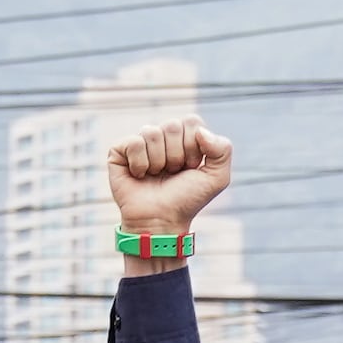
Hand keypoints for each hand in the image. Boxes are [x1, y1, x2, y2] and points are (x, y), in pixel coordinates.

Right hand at [106, 119, 233, 246]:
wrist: (162, 221)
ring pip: (152, 133)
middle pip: (172, 125)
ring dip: (159, 161)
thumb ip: (223, 149)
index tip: (191, 167)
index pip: (191, 121)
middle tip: (173, 173)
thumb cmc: (187, 200)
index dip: (193, 146)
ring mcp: (140, 143)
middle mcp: (162, 138)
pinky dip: (140, 164)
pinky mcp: (119, 151)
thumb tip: (200, 131)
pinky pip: (134, 142)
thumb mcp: (217, 178)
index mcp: (184, 138)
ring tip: (157, 175)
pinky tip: (139, 176)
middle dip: (177, 155)